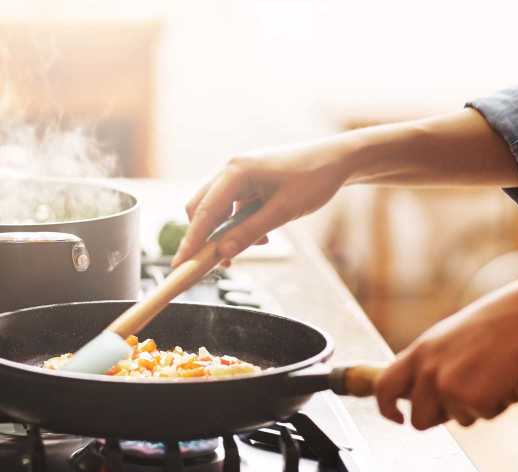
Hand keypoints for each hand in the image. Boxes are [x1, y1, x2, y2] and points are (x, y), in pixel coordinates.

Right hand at [172, 137, 353, 265]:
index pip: (203, 212)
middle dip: (207, 238)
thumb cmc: (314, 180)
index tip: (179, 265)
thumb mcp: (283, 212)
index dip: (190, 241)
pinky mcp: (248, 181)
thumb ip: (249, 232)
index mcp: (236, 171)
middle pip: (202, 209)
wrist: (337, 160)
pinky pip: (232, 207)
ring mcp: (238, 174)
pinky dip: (239, 224)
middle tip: (219, 264)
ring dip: (228, 233)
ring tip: (258, 245)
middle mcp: (231, 169)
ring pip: (217, 210)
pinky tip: (263, 234)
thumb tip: (222, 253)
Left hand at [375, 279, 517, 429]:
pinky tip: (508, 379)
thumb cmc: (495, 325)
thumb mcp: (448, 339)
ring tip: (494, 375)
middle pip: (419, 420)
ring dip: (478, 407)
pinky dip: (500, 404)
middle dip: (440, 420)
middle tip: (466, 400)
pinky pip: (485, 417)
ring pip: (458, 421)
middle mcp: (427, 371)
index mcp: (418, 352)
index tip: (397, 418)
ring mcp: (448, 387)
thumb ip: (430, 364)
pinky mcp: (473, 400)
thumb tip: (417, 396)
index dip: (386, 408)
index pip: (384, 387)